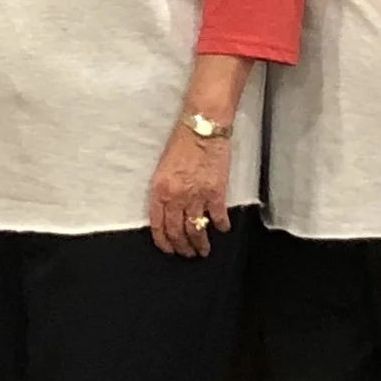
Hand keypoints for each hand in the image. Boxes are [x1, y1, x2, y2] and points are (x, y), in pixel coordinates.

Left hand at [149, 125, 231, 257]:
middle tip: (188, 254)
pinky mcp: (216, 193)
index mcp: (159, 190)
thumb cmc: (181, 142)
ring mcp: (196, 196)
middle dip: (182, 247)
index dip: (164, 242)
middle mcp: (176, 197)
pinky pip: (217, 217)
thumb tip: (168, 210)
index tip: (169, 249)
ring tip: (203, 250)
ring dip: (200, 243)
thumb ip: (164, 190)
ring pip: (196, 230)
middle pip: (177, 232)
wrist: (202, 127)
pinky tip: (222, 228)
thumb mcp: (163, 168)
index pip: (158, 225)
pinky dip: (221, 226)